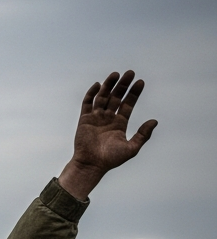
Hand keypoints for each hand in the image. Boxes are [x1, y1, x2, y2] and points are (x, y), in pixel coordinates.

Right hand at [57, 71, 157, 199]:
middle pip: (116, 97)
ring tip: (116, 74)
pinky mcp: (84, 119)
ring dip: (109, 85)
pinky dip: (92, 93)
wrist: (91, 165)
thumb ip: (143, 134)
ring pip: (103, 97)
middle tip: (130, 73)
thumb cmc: (111, 159)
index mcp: (120, 123)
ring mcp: (96, 117)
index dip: (134, 93)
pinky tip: (98, 85)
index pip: (128, 104)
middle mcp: (108, 118)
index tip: (140, 82)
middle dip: (123, 85)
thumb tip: (154, 121)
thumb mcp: (132, 148)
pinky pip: (87, 103)